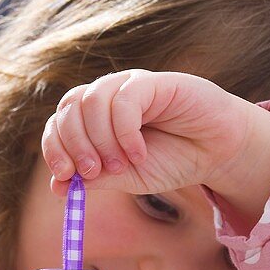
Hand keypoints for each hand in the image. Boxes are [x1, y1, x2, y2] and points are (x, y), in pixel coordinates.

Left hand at [42, 69, 269, 213]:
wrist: (215, 152)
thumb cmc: (171, 161)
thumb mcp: (127, 178)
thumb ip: (94, 180)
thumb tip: (57, 187)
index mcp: (94, 120)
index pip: (59, 124)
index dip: (55, 148)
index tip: (64, 176)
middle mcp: (106, 98)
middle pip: (69, 109)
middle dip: (75, 145)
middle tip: (91, 172)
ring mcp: (128, 86)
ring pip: (92, 101)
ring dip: (100, 140)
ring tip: (122, 165)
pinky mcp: (152, 82)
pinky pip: (124, 100)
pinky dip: (125, 132)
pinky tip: (139, 153)